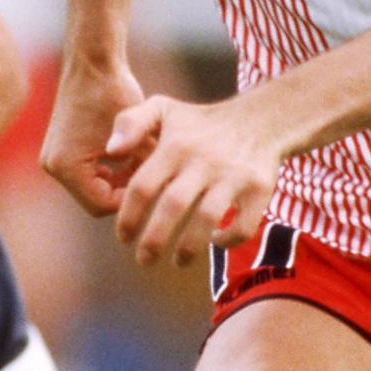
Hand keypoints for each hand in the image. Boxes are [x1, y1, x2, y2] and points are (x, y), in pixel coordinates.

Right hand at [40, 54, 147, 215]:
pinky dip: (109, 170)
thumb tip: (160, 194)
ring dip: (119, 180)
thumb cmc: (114, 90)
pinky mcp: (61, 150)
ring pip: (94, 187)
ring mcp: (54, 158)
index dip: (131, 198)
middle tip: (152, 174)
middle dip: (125, 190)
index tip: (154, 182)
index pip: (101, 205)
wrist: (92, 60)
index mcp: (65, 166)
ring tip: (143, 162)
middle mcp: (53, 166)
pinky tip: (130, 155)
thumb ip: (145, 168)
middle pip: (96, 200)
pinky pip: (88, 173)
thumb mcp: (137, 135)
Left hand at [108, 95, 278, 267]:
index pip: (143, 186)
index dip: (128, 217)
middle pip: (173, 206)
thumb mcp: (163, 109)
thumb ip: (130, 124)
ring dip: (189, 247)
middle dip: (154, 240)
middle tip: (144, 260)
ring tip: (178, 261)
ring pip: (208, 218)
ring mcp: (233, 175)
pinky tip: (217, 240)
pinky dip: (229, 239)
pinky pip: (243, 224)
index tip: (124, 237)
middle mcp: (203, 160)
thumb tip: (110, 152)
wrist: (260, 119)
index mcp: (174, 145)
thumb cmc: (199, 123)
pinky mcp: (259, 188)